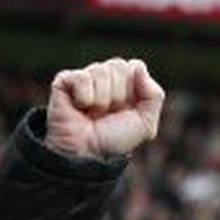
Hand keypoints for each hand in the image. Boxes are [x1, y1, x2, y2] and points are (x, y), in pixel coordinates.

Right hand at [44, 57, 164, 158]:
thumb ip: (154, 96)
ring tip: (92, 114)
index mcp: (125, 83)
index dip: (133, 89)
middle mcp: (105, 77)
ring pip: (101, 71)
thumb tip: (138, 67)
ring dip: (101, 100)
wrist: (87, 154)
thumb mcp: (145, 124)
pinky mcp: (64, 81)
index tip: (125, 109)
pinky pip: (82, 77)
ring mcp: (84, 78)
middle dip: (117, 95)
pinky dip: (84, 98)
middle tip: (107, 113)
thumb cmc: (113, 140)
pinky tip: (79, 108)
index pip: (135, 66)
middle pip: (119, 65)